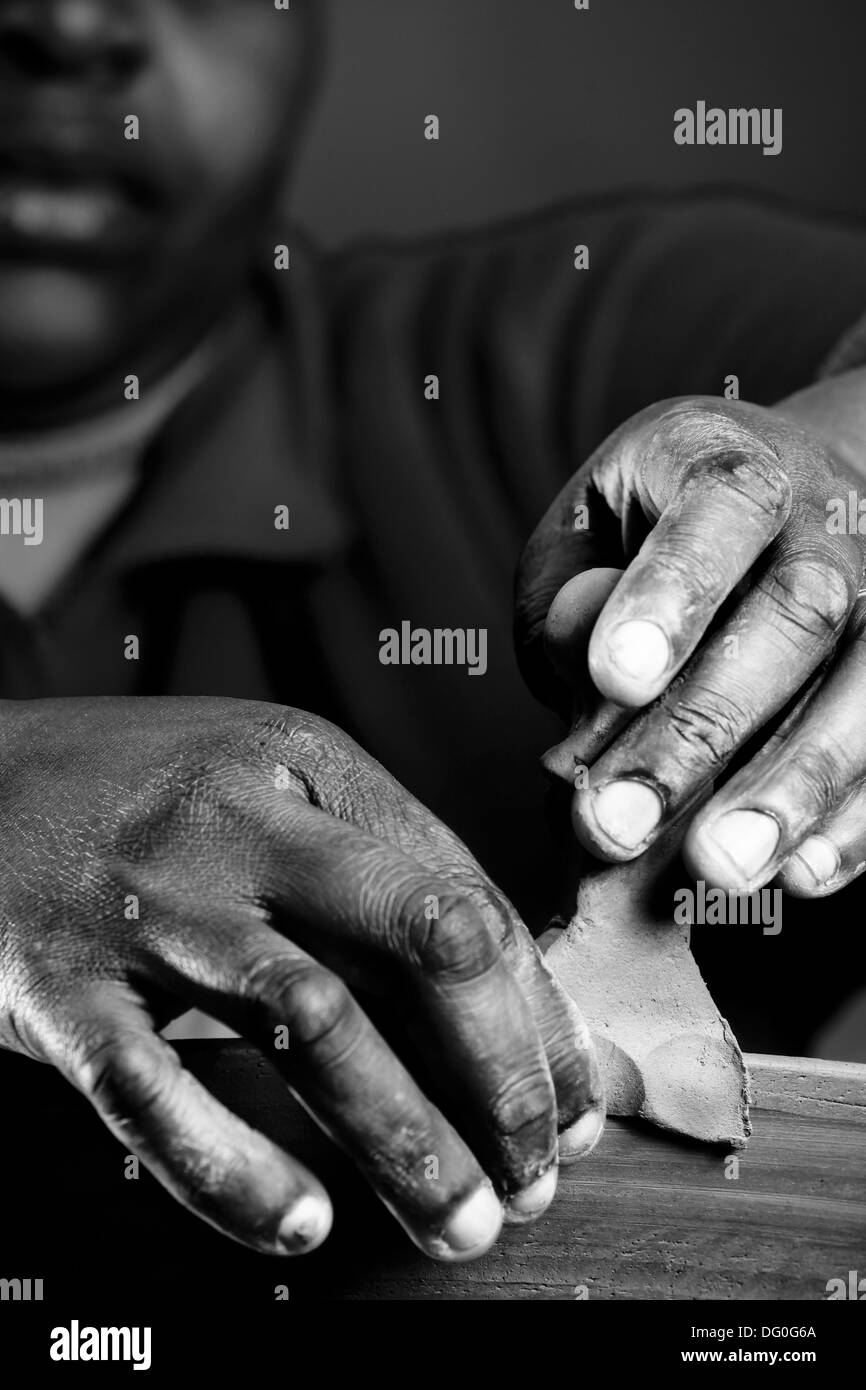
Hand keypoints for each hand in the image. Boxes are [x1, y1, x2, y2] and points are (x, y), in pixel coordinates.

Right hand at [0, 697, 601, 1260]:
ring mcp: (146, 903)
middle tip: (540, 1173)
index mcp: (305, 765)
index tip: (573, 1102)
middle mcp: (237, 821)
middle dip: (504, 1073)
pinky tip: (300, 1224)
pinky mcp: (58, 988)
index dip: (539, 1013)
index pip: (463, 893)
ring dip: (406, 1140)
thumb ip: (366, 872)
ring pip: (311, 1022)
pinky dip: (234, 1170)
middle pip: (421, 940)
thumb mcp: (259, 787)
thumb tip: (502, 1002)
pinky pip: (155, 1093)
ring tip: (462, 1222)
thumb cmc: (133, 798)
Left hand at [515, 384, 865, 899]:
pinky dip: (859, 820)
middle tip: (623, 820)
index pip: (716, 509)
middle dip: (708, 726)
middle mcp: (830, 517)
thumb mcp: (582, 538)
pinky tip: (803, 875)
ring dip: (797, 786)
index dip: (672, 592)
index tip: (616, 678)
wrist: (779, 510)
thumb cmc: (647, 535)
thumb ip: (569, 601)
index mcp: (727, 459)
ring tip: (721, 869)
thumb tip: (593, 683)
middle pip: (798, 615)